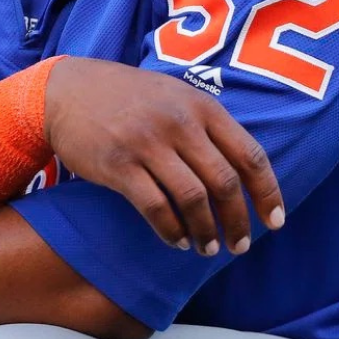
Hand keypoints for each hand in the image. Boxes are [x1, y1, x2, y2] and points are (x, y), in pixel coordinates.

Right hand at [44, 58, 283, 256]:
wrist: (64, 90)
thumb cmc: (125, 97)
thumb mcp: (173, 95)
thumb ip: (207, 124)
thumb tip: (245, 170)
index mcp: (201, 106)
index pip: (250, 156)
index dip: (268, 194)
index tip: (274, 222)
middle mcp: (178, 122)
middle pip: (224, 183)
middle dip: (238, 221)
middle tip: (240, 246)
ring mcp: (146, 142)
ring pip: (193, 199)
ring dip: (206, 232)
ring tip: (207, 248)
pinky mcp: (118, 164)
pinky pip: (155, 207)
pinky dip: (171, 230)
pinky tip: (177, 240)